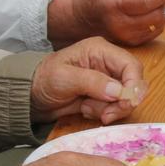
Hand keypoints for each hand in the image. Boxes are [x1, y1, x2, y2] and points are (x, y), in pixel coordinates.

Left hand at [31, 36, 146, 124]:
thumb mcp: (64, 78)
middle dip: (123, 102)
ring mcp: (106, 81)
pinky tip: (86, 110)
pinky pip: (114, 107)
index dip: (134, 85)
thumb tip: (119, 91)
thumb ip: (92, 82)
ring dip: (110, 109)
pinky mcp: (103, 96)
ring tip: (87, 109)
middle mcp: (108, 64)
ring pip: (125, 99)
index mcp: (101, 50)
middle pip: (133, 83)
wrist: (30, 96)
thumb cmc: (43, 79)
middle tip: (107, 115)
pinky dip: (103, 113)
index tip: (127, 103)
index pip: (131, 65)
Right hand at [47, 0, 164, 46]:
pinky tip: (147, 12)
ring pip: (157, 25)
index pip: (148, 1)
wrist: (78, 19)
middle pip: (156, 15)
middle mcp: (121, 24)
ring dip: (160, 11)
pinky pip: (153, 33)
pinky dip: (155, 21)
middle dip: (161, 0)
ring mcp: (126, 37)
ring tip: (151, 1)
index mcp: (114, 6)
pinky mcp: (130, 43)